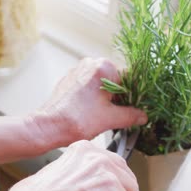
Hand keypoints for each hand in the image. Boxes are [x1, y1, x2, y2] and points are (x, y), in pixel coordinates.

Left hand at [31, 58, 146, 146]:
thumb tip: (142, 116)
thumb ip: (131, 116)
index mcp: (103, 67)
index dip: (135, 95)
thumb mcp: (111, 119)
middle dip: (121, 97)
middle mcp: (89, 64)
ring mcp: (77, 71)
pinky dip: (95, 98)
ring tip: (107, 115)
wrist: (48, 127)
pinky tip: (94, 112)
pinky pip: (89, 87)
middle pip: (116, 80)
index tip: (138, 107)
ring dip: (108, 98)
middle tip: (123, 114)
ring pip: (102, 84)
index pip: (130, 77)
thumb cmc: (76, 120)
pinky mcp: (69, 81)